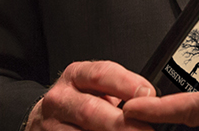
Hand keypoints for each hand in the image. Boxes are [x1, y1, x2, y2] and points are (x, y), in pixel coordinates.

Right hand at [26, 61, 156, 130]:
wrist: (46, 119)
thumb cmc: (78, 101)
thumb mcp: (95, 87)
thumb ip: (120, 88)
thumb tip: (152, 101)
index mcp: (77, 75)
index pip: (101, 74)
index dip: (127, 85)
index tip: (149, 95)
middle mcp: (61, 98)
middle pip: (92, 110)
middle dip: (122, 124)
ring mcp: (52, 123)